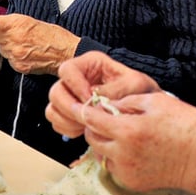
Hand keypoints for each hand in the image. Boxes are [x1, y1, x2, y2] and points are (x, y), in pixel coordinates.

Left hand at [0, 13, 79, 75]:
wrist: (66, 52)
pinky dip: (14, 57)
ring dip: (6, 47)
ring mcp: (15, 54)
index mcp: (16, 24)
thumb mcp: (30, 21)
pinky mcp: (18, 66)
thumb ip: (10, 23)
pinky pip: (9, 60)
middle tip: (7, 34)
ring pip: (1, 49)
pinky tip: (26, 54)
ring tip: (22, 44)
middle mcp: (13, 38)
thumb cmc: (52, 35)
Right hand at [45, 51, 161, 139]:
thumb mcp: (135, 84)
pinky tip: (83, 130)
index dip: (75, 86)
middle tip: (85, 119)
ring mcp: (70, 96)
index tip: (90, 99)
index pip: (67, 70)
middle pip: (55, 91)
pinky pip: (57, 121)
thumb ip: (117, 90)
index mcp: (89, 64)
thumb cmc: (138, 89)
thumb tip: (96, 101)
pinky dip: (66, 128)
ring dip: (66, 120)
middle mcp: (75, 78)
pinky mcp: (69, 112)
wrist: (143, 105)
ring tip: (85, 126)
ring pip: (53, 108)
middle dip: (68, 108)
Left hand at [72, 91, 195, 192]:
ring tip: (122, 133)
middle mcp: (123, 153)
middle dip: (94, 126)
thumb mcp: (157, 101)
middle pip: (91, 137)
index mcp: (128, 130)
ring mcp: (127, 170)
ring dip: (104, 142)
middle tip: (106, 117)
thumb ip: (127, 101)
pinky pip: (114, 167)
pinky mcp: (133, 182)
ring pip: (100, 153)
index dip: (84, 109)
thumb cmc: (188, 126)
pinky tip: (132, 148)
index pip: (91, 119)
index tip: (81, 104)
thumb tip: (109, 103)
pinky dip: (116, 157)